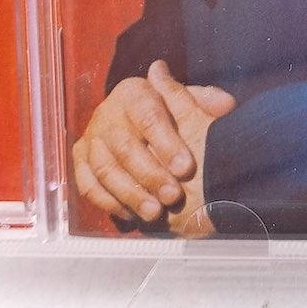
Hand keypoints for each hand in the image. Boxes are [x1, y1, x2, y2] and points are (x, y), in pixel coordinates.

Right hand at [72, 61, 233, 227]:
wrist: (143, 129)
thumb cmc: (173, 117)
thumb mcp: (191, 104)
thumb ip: (208, 104)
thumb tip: (225, 104)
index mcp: (134, 92)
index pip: (149, 116)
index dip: (167, 143)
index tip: (186, 167)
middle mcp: (107, 112)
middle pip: (125, 146)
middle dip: (150, 174)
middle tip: (172, 196)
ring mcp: (91, 138)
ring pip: (106, 169)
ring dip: (130, 193)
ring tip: (155, 212)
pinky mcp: (81, 161)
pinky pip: (89, 185)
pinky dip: (109, 202)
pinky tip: (132, 215)